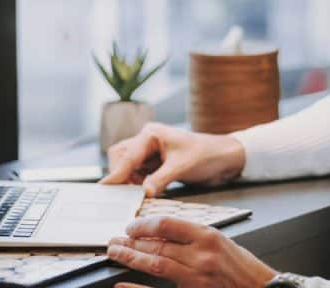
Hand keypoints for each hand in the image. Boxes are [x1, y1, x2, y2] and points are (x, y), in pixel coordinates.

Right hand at [99, 123, 245, 196]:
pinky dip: (138, 184)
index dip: (117, 173)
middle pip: (121, 157)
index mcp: (151, 134)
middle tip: (124, 193)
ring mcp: (150, 152)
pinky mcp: (155, 164)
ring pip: (128, 166)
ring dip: (130, 181)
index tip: (106, 187)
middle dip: (121, 175)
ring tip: (135, 194)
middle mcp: (147, 140)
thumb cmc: (205, 155)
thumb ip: (160, 179)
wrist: (224, 158)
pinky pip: (138, 174)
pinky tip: (144, 192)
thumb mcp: (181, 167)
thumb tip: (143, 193)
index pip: (128, 155)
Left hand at [108, 216, 275, 287]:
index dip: (144, 225)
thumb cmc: (245, 269)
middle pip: (156, 246)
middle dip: (131, 243)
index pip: (167, 225)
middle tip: (113, 241)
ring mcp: (197, 278)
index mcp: (209, 237)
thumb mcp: (222, 243)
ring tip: (115, 253)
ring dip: (131, 258)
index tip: (131, 227)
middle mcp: (201, 256)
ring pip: (155, 265)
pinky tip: (123, 284)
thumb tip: (163, 233)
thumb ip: (195, 237)